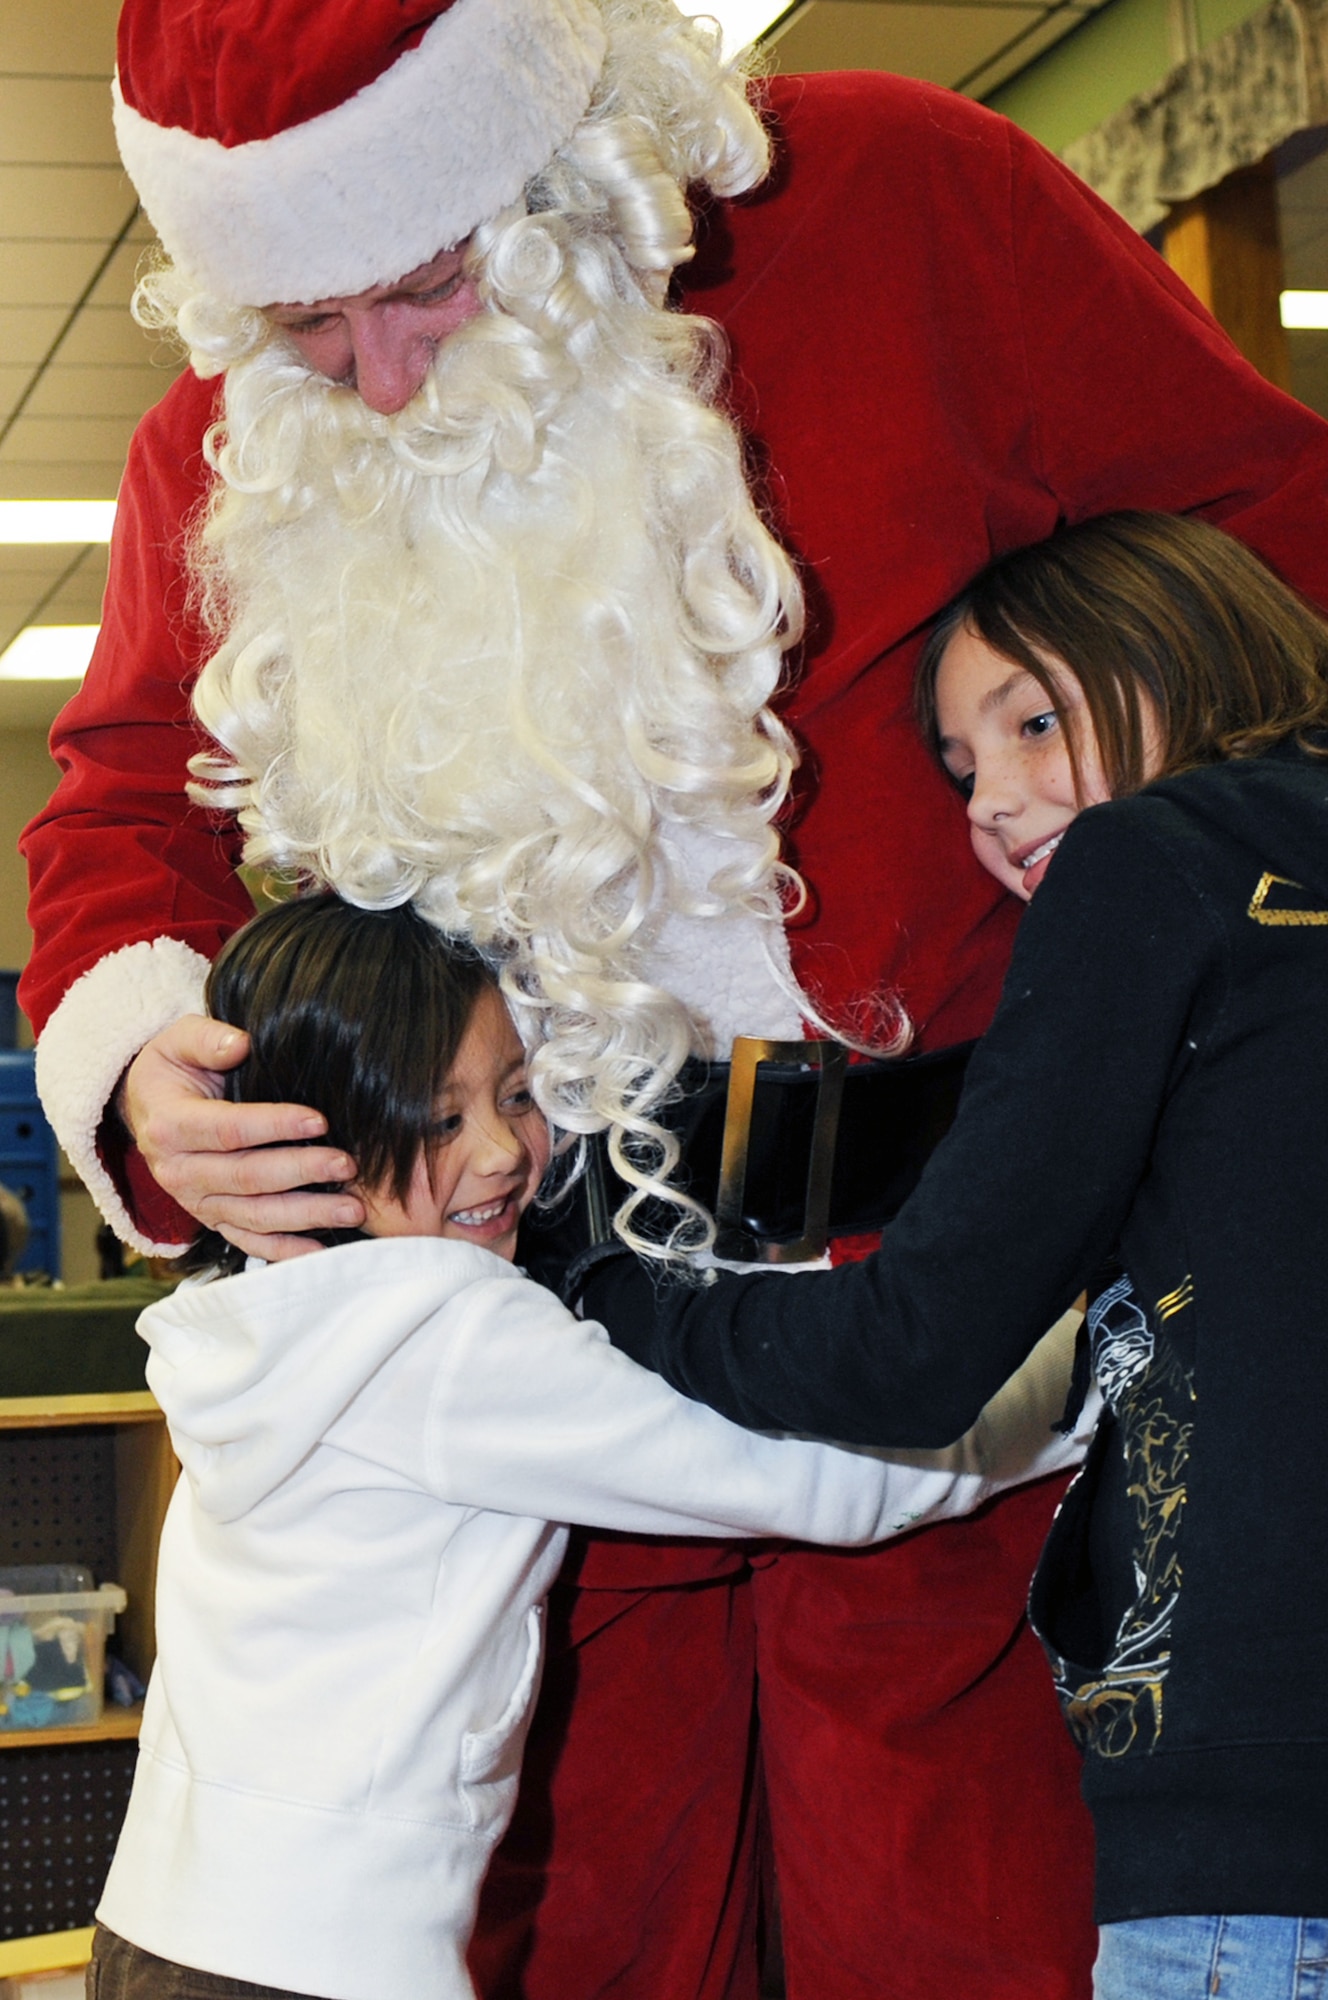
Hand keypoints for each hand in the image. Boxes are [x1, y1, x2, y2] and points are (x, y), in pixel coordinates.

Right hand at [119, 1015, 364, 1259]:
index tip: (319, 1120)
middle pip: (247, 1178)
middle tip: (347, 1164)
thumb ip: (207, 1038)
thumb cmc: (174, 1068)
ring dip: (306, 1215)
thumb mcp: (178, 1040)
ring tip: (352, 1207)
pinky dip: (285, 1251)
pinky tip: (322, 1251)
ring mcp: (196, 1202)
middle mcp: (179, 1172)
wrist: (149, 1108)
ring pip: (255, 1215)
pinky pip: (249, 1242)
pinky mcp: (213, 1220)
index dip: (275, 1126)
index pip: (228, 1130)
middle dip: (301, 1172)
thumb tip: (239, 1045)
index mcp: (170, 1127)